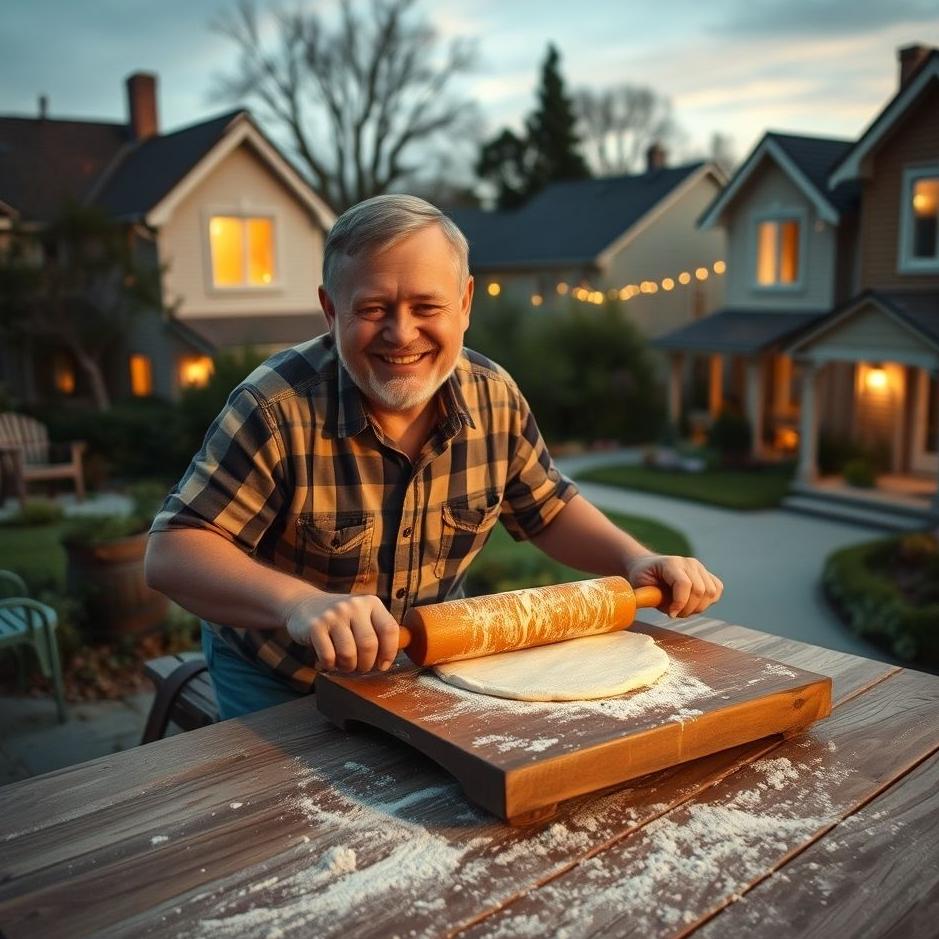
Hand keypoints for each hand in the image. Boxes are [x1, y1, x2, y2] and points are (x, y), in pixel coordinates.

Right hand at [283, 592, 398, 672]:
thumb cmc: (339, 617)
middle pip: (369, 645)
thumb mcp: (361, 615)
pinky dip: (330, 665)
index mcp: (371, 603)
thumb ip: (377, 630)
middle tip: (361, 667)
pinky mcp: (315, 626)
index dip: (389, 652)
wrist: (303, 604)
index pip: (390, 629)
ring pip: (349, 654)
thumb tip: (392, 655)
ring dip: (348, 667)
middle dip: (367, 664)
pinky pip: (329, 656)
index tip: (383, 664)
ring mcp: (334, 615)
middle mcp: (354, 606)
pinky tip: (329, 660)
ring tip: (345, 664)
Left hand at [626, 554, 722, 618]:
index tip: (670, 614)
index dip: (680, 603)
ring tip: (683, 609)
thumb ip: (645, 596)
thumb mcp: (638, 585)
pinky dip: (708, 602)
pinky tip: (693, 603)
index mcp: (671, 563)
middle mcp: (689, 563)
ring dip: (698, 607)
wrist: (649, 567)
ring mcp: (700, 568)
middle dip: (688, 609)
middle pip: (700, 591)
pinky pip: (717, 591)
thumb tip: (640, 604)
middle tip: (675, 613)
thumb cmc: (643, 577)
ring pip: (711, 593)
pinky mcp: (707, 575)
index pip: (684, 584)